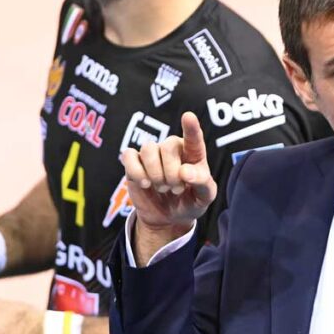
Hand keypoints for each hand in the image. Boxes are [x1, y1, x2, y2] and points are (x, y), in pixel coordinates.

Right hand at [122, 112, 215, 233]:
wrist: (169, 218)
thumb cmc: (191, 202)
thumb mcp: (205, 197)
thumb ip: (202, 183)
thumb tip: (185, 172)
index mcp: (194, 154)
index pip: (193, 138)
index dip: (191, 128)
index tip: (188, 116)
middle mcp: (173, 149)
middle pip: (168, 146)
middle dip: (172, 172)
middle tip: (177, 189)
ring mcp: (152, 155)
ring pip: (148, 148)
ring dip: (156, 173)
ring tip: (163, 188)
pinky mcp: (134, 163)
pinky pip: (129, 155)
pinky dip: (137, 171)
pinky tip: (145, 184)